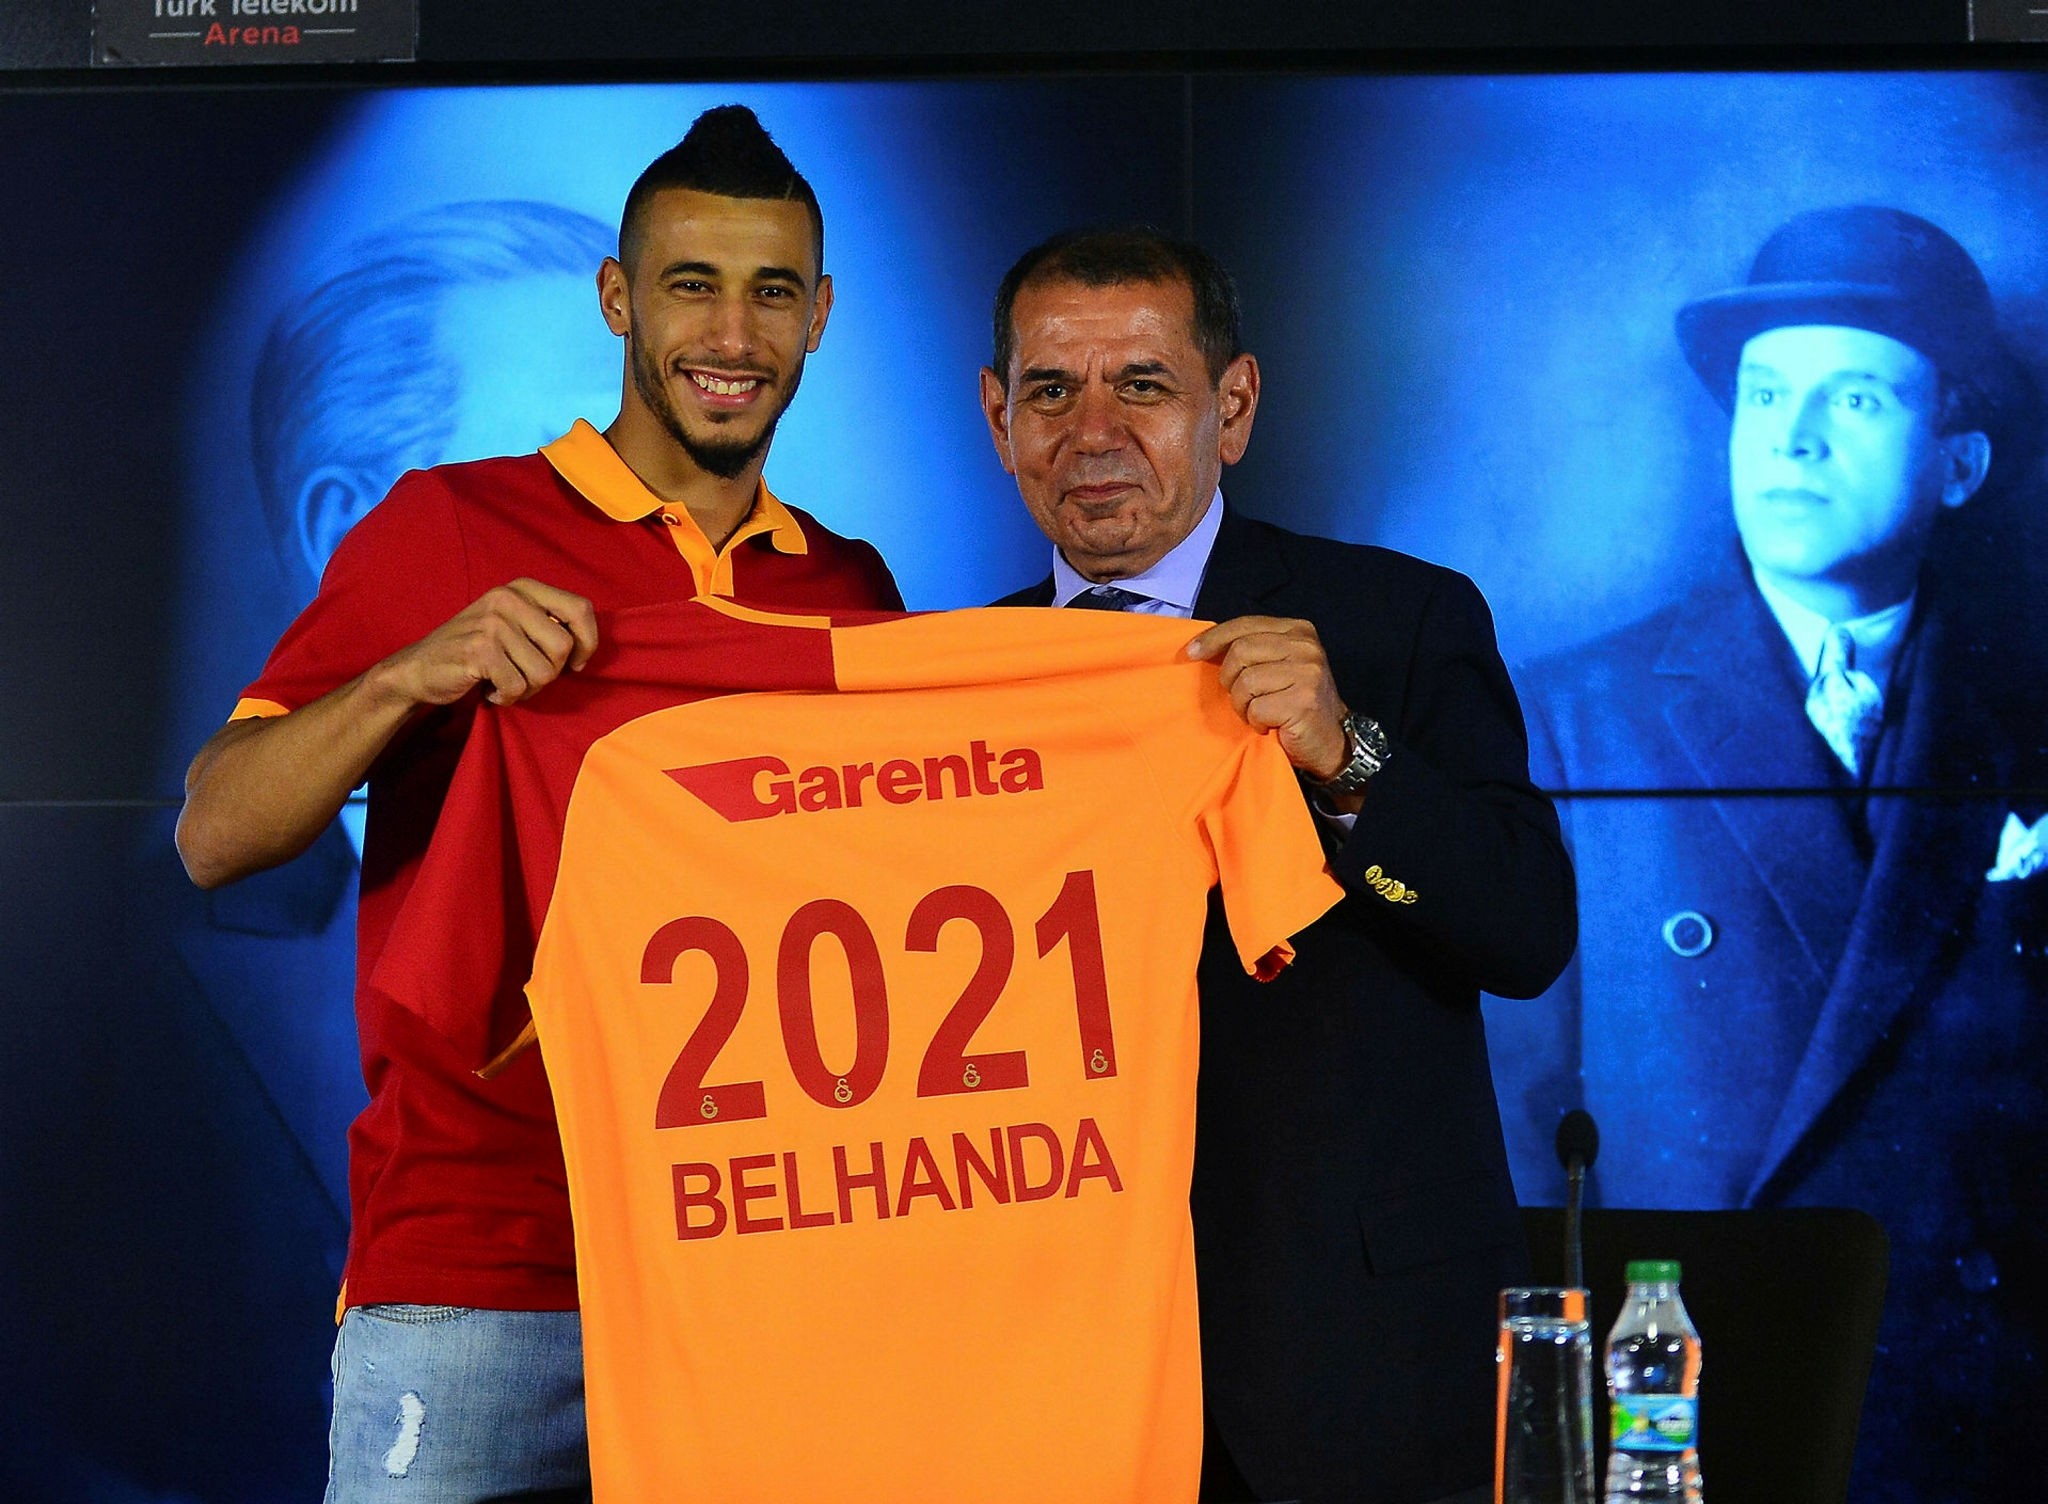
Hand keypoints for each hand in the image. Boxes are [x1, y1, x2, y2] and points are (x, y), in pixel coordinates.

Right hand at [378, 579, 598, 707]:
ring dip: (527, 689)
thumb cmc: (475, 651)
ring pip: (544, 673)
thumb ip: (546, 624)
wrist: (418, 668)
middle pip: (564, 647)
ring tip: (504, 681)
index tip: (575, 663)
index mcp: (522, 588)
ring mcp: (492, 623)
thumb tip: (586, 645)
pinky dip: (506, 698)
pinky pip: (517, 687)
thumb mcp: (513, 624)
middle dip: (551, 673)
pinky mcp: (479, 650)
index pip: (581, 608)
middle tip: (524, 676)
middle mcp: (508, 598)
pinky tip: (489, 689)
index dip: (588, 642)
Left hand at [1185, 615, 1349, 779]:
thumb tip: (1200, 647)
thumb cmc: (1295, 703)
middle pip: (1240, 651)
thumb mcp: (1277, 665)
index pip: (1245, 625)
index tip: (1191, 653)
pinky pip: (1256, 708)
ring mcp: (1307, 673)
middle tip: (1243, 698)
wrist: (1330, 741)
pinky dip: (1256, 721)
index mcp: (1298, 630)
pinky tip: (1271, 724)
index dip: (1213, 639)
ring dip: (1243, 704)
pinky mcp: (1303, 701)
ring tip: (1259, 713)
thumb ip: (1251, 650)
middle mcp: (1306, 647)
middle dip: (1230, 679)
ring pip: (1245, 682)